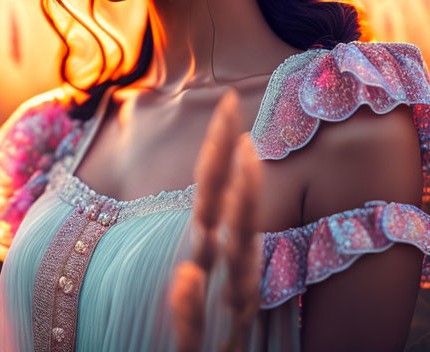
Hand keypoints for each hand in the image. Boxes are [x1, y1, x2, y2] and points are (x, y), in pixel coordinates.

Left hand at [170, 89, 263, 351]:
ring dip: (240, 225)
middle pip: (235, 227)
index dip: (219, 152)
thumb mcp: (190, 315)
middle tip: (244, 126)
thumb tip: (185, 270)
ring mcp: (226, 328)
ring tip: (246, 175)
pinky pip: (199, 338)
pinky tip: (183, 278)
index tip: (227, 102)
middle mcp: (226, 291)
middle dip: (243, 179)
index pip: (215, 199)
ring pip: (238, 274)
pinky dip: (189, 310)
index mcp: (212, 270)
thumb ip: (189, 292)